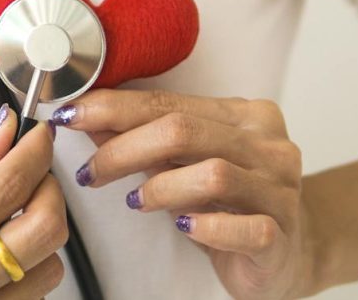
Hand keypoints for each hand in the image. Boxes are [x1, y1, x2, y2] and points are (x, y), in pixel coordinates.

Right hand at [0, 106, 66, 299]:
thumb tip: (3, 136)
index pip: (8, 187)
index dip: (34, 152)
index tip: (39, 136)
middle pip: (45, 230)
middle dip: (48, 188)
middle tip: (30, 170)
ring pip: (48, 267)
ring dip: (39, 231)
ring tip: (8, 214)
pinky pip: (31, 296)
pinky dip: (26, 265)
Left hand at [54, 90, 309, 299]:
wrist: (287, 253)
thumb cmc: (232, 205)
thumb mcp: (186, 166)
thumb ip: (146, 141)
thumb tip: (89, 118)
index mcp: (245, 116)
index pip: (169, 103)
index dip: (114, 108)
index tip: (71, 115)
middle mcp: (268, 146)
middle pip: (185, 132)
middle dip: (124, 148)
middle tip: (91, 171)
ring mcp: (280, 190)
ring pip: (213, 175)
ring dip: (161, 187)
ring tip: (136, 201)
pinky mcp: (281, 236)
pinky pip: (245, 228)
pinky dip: (207, 227)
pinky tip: (185, 227)